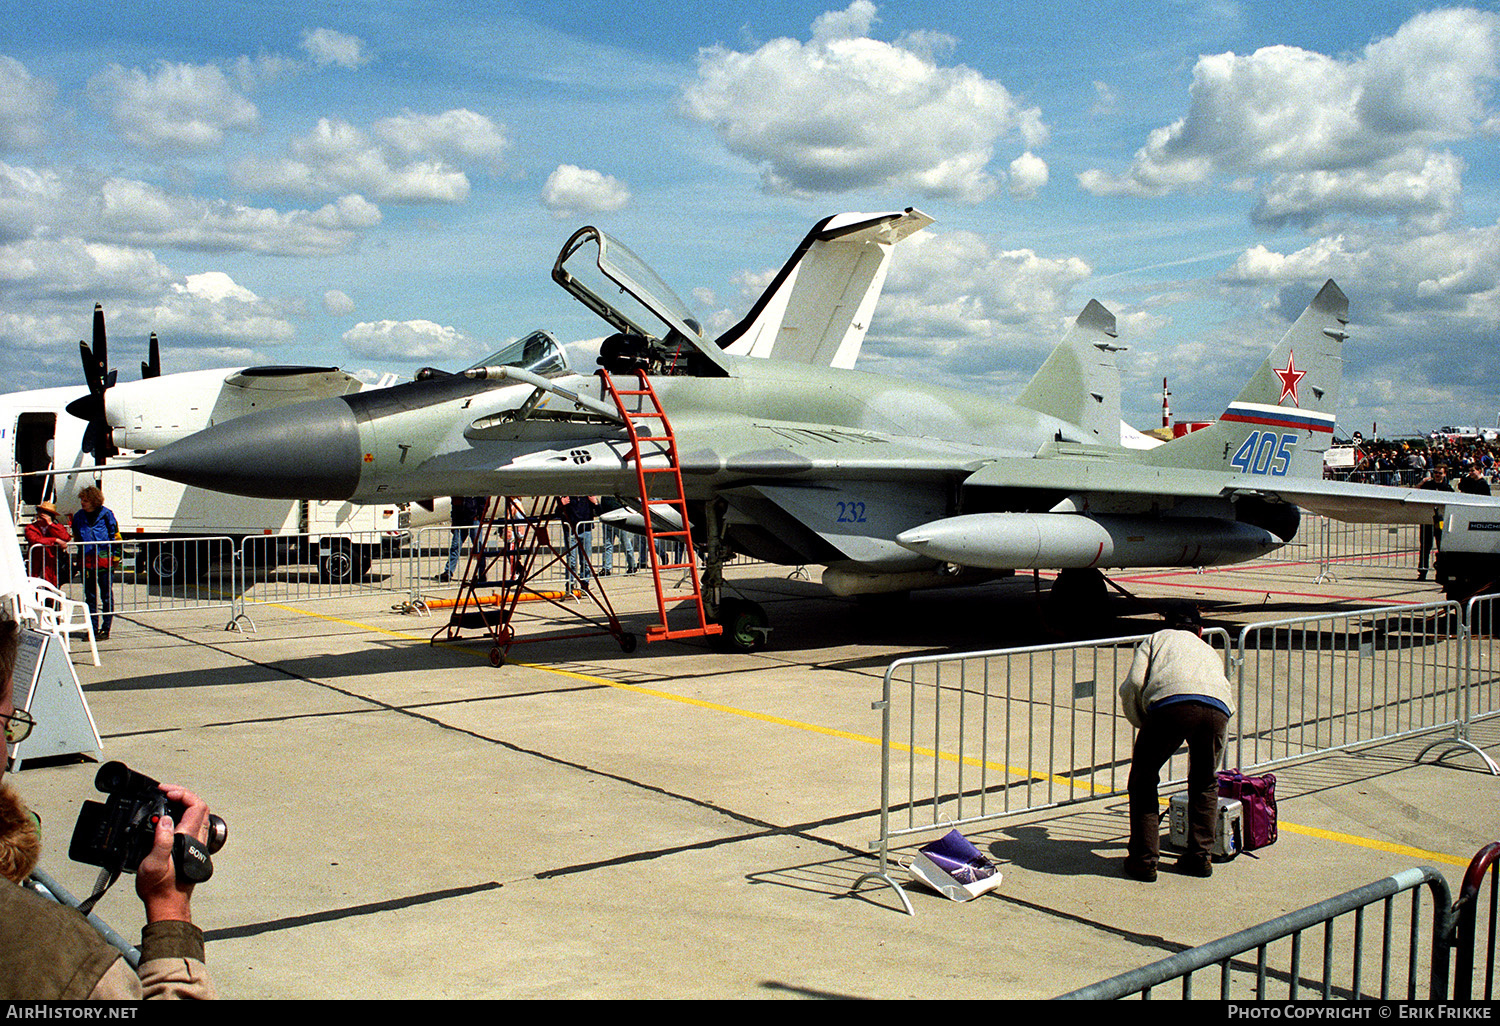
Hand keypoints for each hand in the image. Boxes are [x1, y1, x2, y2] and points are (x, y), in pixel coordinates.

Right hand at [135, 784, 209, 923]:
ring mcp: (196, 845)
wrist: (167, 905)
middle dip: (184, 795)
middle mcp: (197, 840)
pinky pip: (194, 826)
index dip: (182, 793)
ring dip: (185, 805)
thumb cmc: (160, 888)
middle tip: (166, 793)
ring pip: (199, 816)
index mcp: (188, 838)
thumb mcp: (154, 864)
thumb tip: (166, 820)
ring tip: (167, 801)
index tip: (166, 791)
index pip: (196, 806)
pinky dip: (184, 815)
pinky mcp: (192, 850)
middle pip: (200, 807)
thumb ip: (161, 841)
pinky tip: (171, 819)